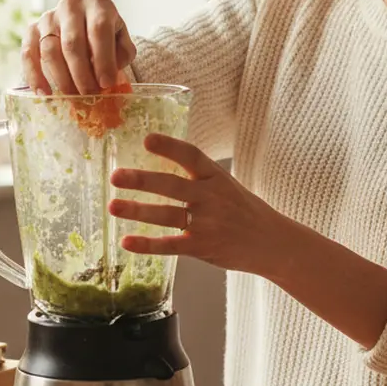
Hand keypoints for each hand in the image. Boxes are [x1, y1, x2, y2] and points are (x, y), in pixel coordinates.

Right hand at [22, 0, 136, 94]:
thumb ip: (122, 54)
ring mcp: (49, 17)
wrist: (85, 25)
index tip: (107, 83)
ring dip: (62, 78)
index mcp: (98, 4)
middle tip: (90, 94)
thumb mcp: (122, 41)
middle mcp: (71, 5)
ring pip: (50, 50)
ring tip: (74, 96)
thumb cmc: (107, 36)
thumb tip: (109, 72)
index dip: (103, 59)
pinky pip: (28, 53)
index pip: (99, 30)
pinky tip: (44, 93)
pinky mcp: (32, 29)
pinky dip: (35, 76)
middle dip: (82, 74)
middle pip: (72, 43)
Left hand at [107, 133, 287, 275]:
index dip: (169, 147)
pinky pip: (171, 245)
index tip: (147, 139)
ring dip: (138, 210)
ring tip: (113, 206)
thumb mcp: (227, 186)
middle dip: (143, 181)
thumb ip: (198, 179)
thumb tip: (159, 169)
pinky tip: (127, 242)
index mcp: (217, 177)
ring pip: (167, 215)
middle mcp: (211, 198)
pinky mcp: (203, 247)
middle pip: (173, 186)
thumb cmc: (245, 212)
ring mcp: (207, 223)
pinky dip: (148, 245)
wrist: (273, 243)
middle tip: (116, 176)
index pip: (192, 156)